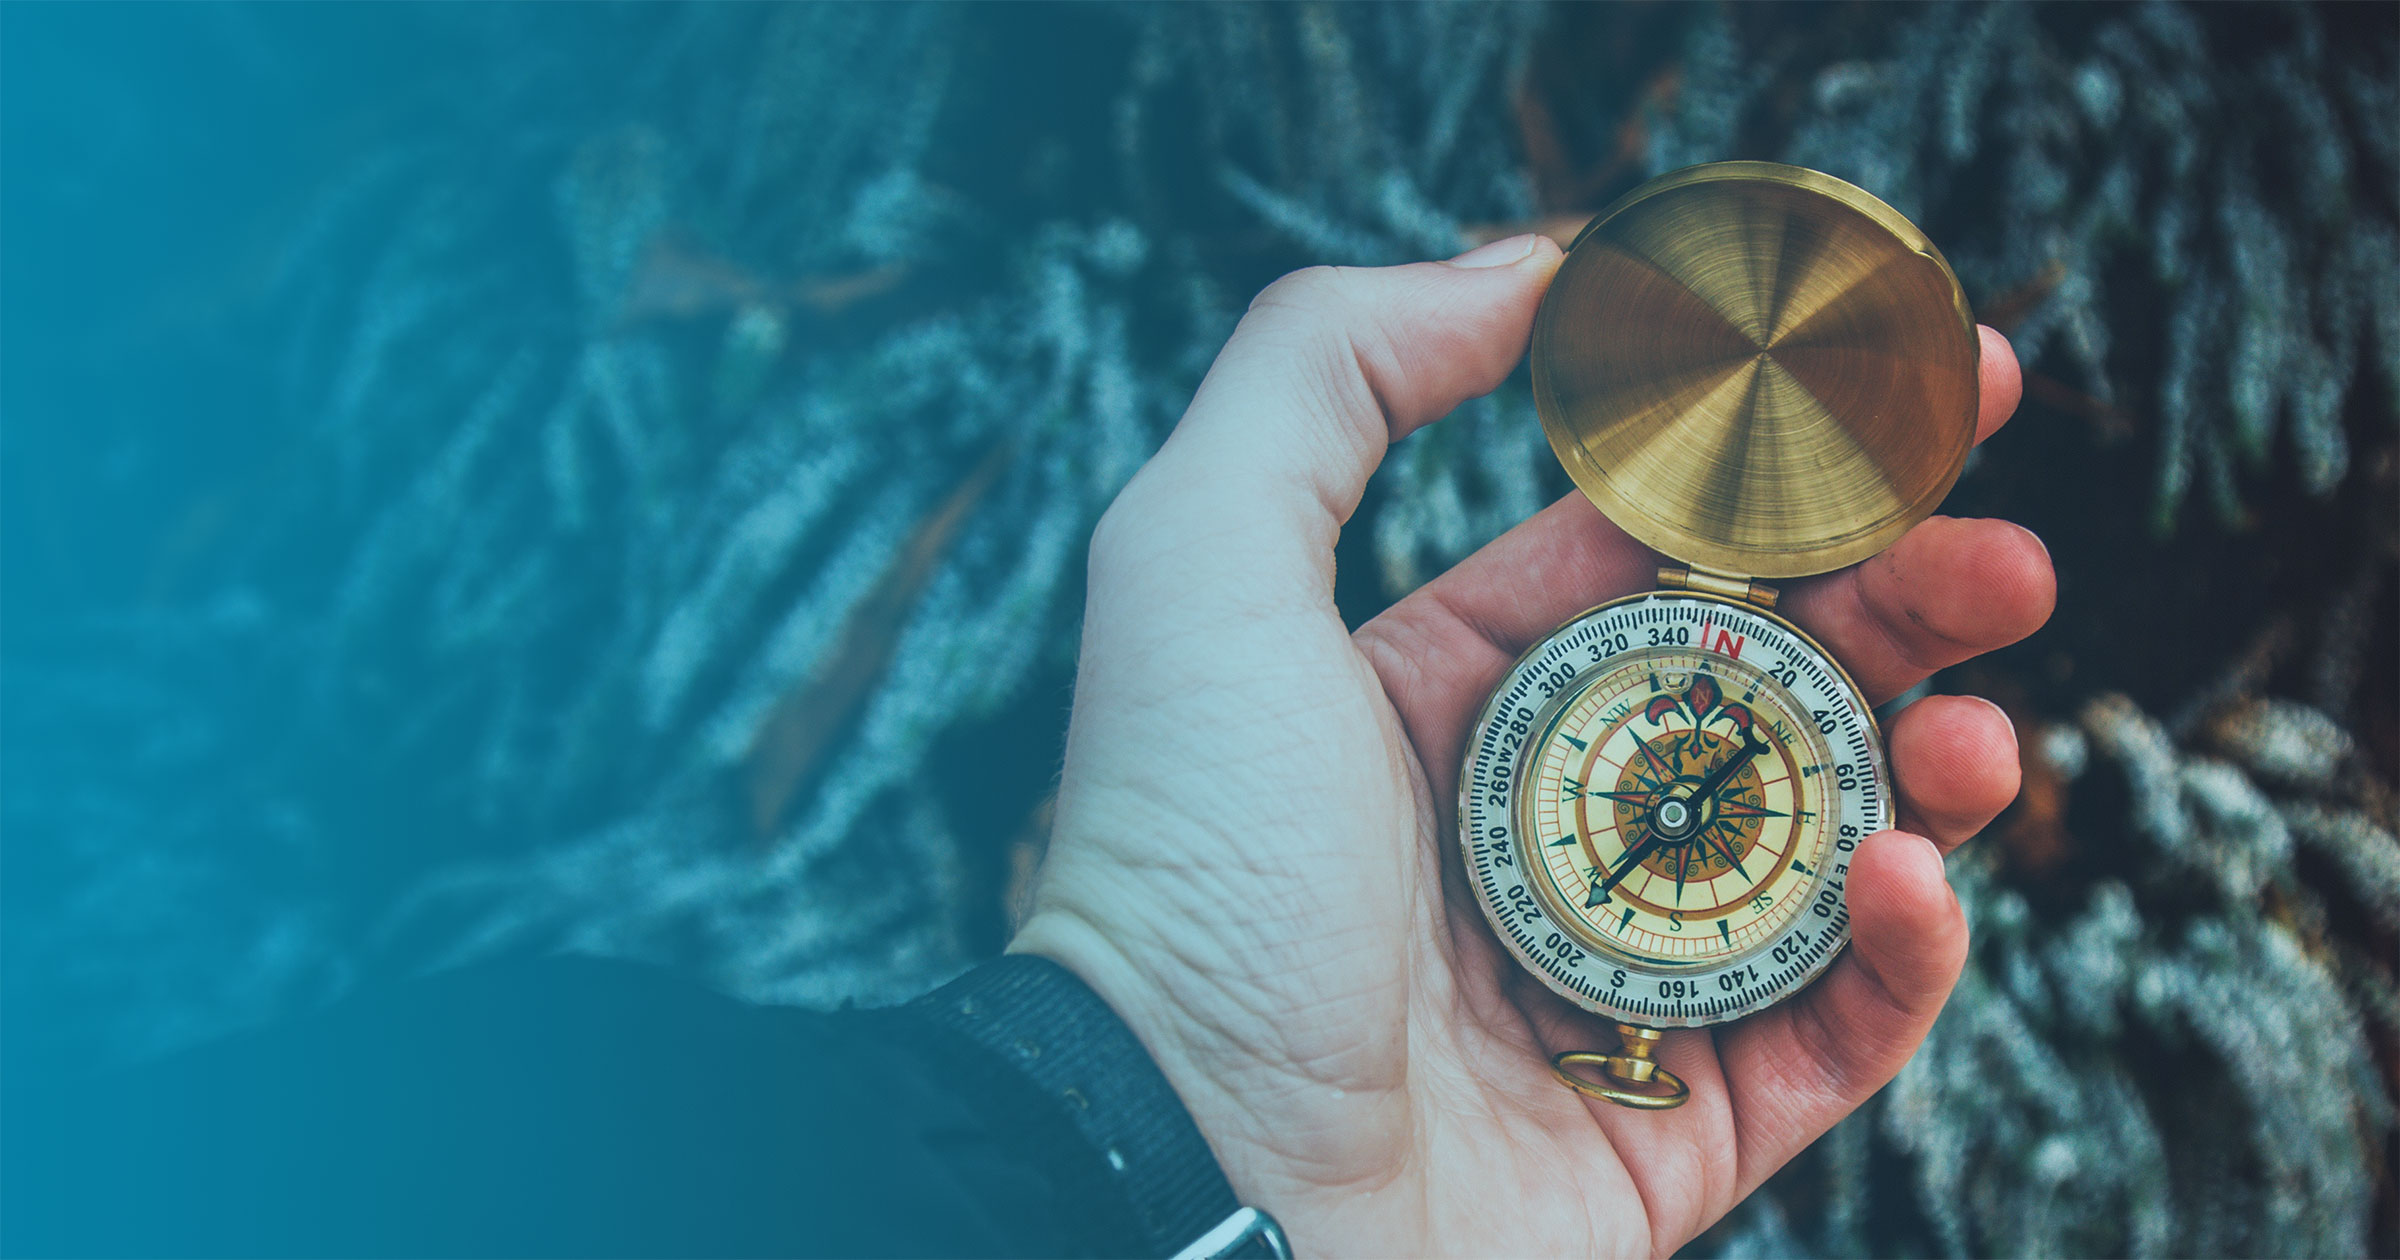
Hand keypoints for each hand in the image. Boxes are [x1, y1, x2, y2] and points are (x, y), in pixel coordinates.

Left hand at [1012, 235, 2051, 1255]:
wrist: (1181, 1168)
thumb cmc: (1187, 867)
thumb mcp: (1202, 561)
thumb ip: (1333, 376)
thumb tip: (1522, 268)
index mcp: (1441, 694)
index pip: (1652, 558)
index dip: (1788, 475)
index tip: (1923, 390)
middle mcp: (1537, 823)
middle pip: (1768, 688)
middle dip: (1902, 606)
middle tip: (2007, 556)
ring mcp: (1615, 975)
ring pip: (1826, 849)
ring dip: (1932, 770)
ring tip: (1984, 726)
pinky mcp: (1675, 1121)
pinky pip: (1833, 1028)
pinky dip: (1897, 951)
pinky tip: (1904, 875)